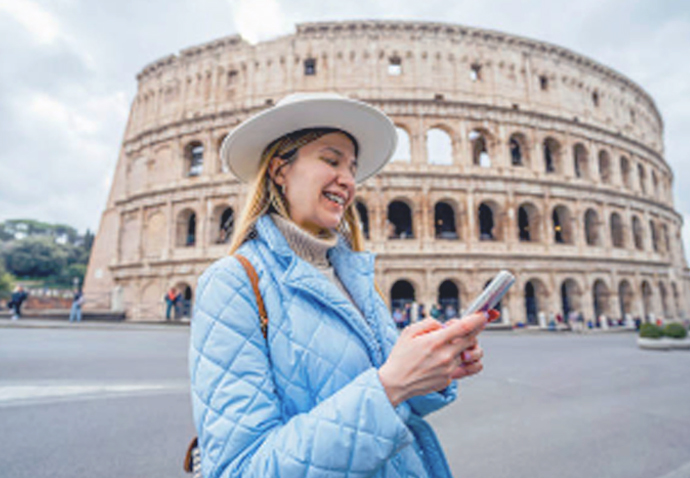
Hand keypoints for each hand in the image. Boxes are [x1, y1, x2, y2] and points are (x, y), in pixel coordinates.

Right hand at [378, 310, 498, 406]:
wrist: (395, 383)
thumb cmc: (400, 358)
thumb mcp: (409, 332)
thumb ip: (429, 323)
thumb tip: (444, 325)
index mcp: (435, 341)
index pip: (464, 327)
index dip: (478, 319)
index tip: (485, 314)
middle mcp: (445, 356)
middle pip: (473, 339)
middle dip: (476, 330)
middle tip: (469, 327)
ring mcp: (449, 369)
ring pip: (474, 354)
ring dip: (473, 346)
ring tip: (463, 344)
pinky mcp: (449, 379)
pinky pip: (469, 369)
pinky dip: (470, 361)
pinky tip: (464, 357)